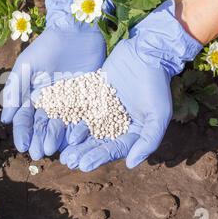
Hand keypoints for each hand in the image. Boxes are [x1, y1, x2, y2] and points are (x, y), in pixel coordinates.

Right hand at [1, 0, 111, 159]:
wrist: (76, 31)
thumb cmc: (47, 47)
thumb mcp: (26, 66)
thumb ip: (15, 90)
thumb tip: (5, 119)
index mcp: (34, 97)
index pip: (26, 119)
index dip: (23, 133)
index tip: (22, 146)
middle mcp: (51, 103)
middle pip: (43, 126)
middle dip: (39, 140)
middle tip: (39, 154)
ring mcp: (70, 102)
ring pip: (62, 125)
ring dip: (56, 138)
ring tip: (53, 150)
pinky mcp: (88, 99)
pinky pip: (82, 117)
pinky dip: (78, 128)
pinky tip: (74, 140)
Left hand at [60, 0, 202, 170]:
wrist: (146, 52)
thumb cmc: (156, 85)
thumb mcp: (158, 115)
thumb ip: (148, 141)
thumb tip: (131, 165)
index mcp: (131, 131)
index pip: (113, 149)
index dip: (98, 158)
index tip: (83, 165)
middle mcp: (115, 123)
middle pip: (96, 142)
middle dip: (82, 153)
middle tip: (67, 162)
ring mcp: (103, 109)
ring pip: (85, 128)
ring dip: (73, 140)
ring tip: (61, 150)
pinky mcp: (92, 95)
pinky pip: (80, 109)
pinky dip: (71, 118)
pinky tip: (60, 126)